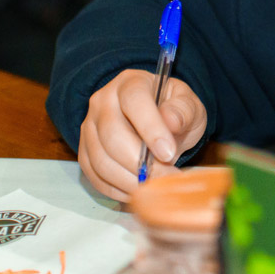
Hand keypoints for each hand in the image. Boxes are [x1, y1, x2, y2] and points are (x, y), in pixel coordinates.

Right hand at [77, 69, 207, 201]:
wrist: (157, 120)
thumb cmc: (173, 112)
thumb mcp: (189, 106)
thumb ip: (183, 111)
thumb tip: (171, 121)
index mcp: (131, 83)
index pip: (134, 101)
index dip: (150, 128)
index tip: (169, 153)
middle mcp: (103, 101)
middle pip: (112, 134)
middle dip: (139, 163)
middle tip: (166, 178)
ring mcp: (90, 127)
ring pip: (101, 160)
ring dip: (129, 180)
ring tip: (155, 187)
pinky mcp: (85, 152)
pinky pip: (95, 177)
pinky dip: (117, 189)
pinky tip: (139, 191)